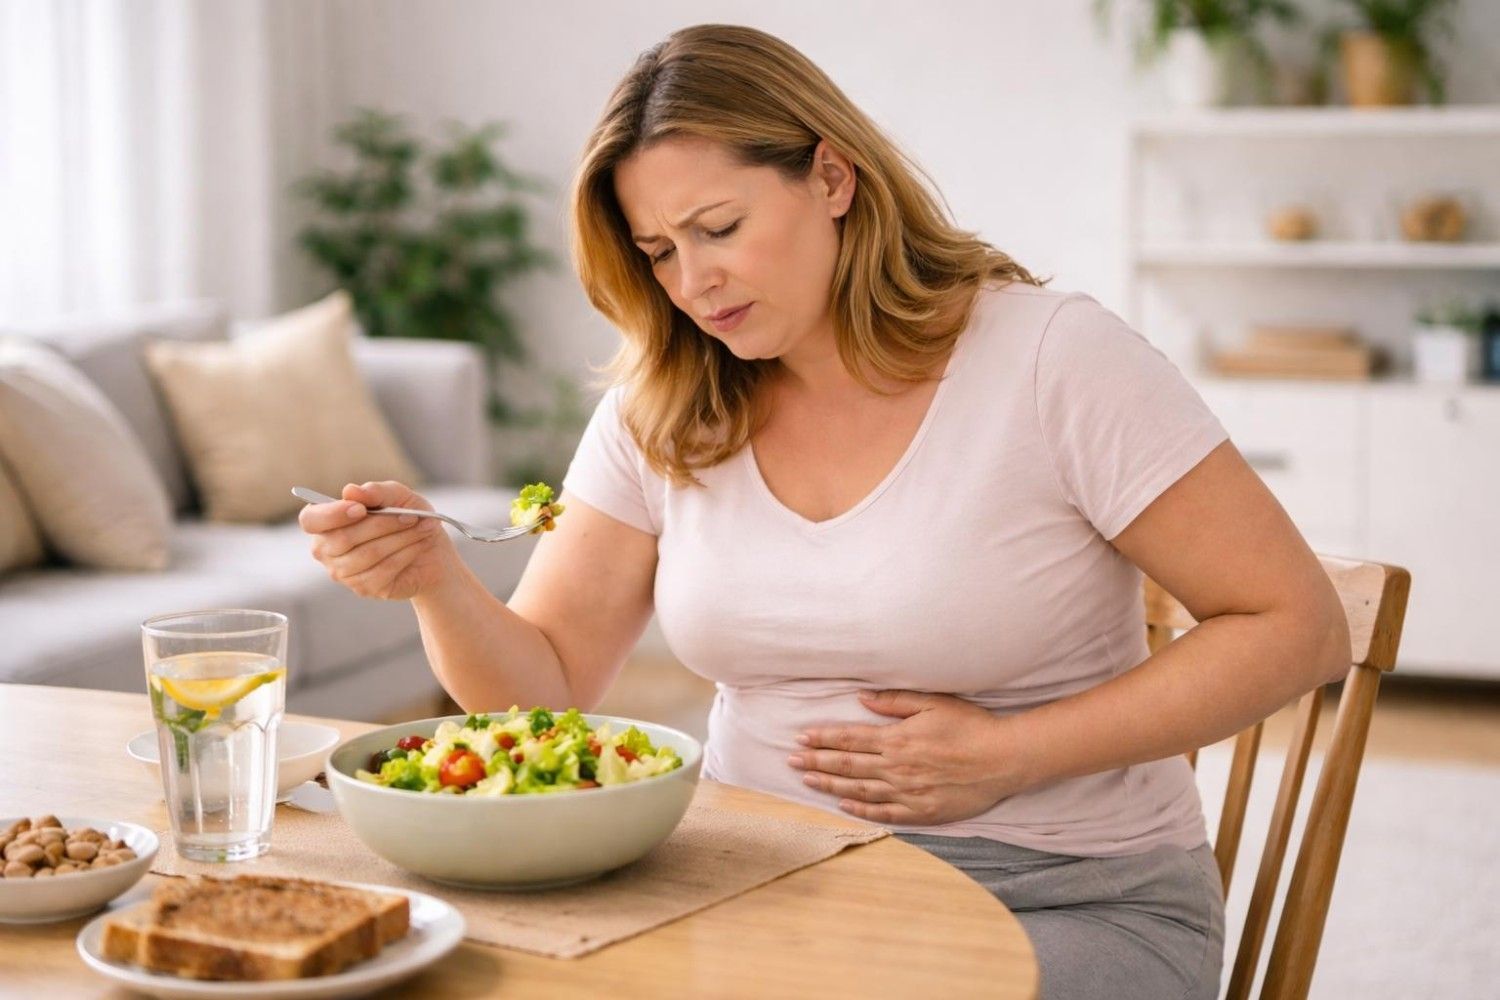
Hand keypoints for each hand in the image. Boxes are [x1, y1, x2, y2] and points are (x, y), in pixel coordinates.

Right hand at [299, 481, 455, 600]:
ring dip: (400, 538)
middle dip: (382, 524)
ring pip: (367, 554)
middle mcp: (326, 549)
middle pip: (343, 538)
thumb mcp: (398, 496)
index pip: (311, 520)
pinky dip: (406, 553)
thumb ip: (375, 491)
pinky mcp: (364, 588)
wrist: (431, 551)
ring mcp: (342, 572)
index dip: (332, 515)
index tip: (360, 509)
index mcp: (325, 521)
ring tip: (423, 528)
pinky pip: (383, 570)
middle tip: (411, 517)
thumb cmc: (407, 517)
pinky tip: (419, 545)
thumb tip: (350, 491)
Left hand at [788, 690, 1027, 825]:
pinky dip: (861, 809)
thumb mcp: (933, 703)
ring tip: (807, 781)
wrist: (1004, 759)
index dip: (823, 739)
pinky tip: (843, 806)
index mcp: (898, 738)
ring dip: (830, 785)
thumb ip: (895, 701)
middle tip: (790, 761)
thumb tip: (861, 698)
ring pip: (859, 790)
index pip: (850, 739)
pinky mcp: (922, 811)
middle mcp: (897, 767)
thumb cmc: (971, 726)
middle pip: (848, 765)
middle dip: (816, 762)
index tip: (801, 739)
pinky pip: (884, 812)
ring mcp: (908, 791)